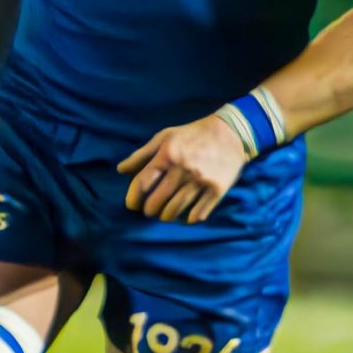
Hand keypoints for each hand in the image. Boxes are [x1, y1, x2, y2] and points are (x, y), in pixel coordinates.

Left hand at [118, 114, 249, 222]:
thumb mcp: (165, 137)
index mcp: (167, 155)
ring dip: (167, 216)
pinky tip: (186, 216)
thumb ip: (142, 154)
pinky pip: (199, 212)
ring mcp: (201, 181)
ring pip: (176, 209)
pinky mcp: (217, 190)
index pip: (142, 182)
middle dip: (149, 210)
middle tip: (149, 211)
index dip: (133, 198)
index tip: (132, 205)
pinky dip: (189, 219)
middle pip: (158, 200)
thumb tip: (121, 170)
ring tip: (165, 215)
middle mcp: (183, 169)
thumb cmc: (193, 134)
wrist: (232, 133)